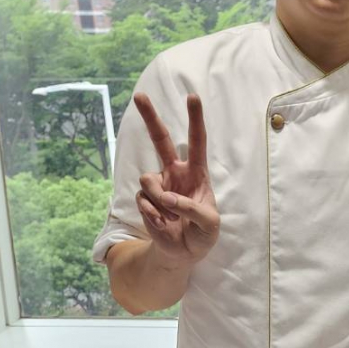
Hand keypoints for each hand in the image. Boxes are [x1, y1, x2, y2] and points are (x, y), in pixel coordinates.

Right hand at [135, 92, 219, 267]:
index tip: (193, 96)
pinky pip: (143, 200)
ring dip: (160, 202)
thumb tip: (166, 198)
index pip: (197, 142)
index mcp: (196, 172)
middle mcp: (175, 173)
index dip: (195, 119)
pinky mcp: (145, 200)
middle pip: (160, 139)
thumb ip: (192, 208)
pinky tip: (164, 224)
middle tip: (139, 95)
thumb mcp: (209, 223)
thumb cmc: (203, 233)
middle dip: (150, 117)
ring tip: (172, 219)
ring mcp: (158, 185)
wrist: (185, 252)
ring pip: (148, 180)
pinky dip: (154, 215)